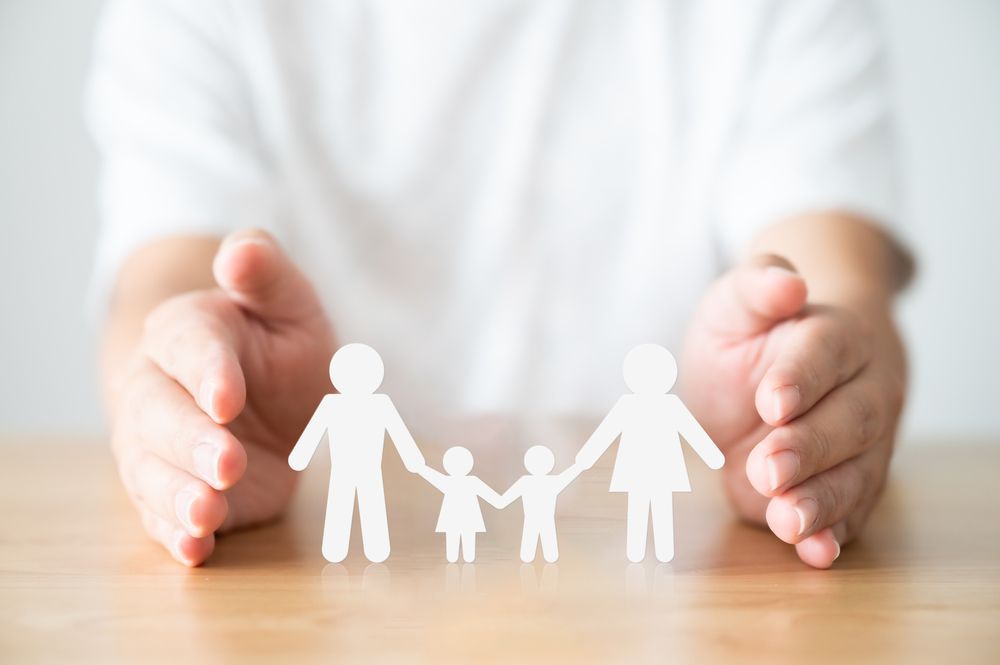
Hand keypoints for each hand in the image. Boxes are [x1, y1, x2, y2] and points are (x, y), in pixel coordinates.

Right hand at [110, 230, 334, 565]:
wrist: (265, 394)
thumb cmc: (278, 343)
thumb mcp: (289, 302)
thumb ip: (265, 273)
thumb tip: (241, 252)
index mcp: (188, 331)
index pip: (190, 348)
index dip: (206, 373)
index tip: (227, 398)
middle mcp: (159, 387)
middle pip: (159, 415)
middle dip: (192, 442)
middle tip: (227, 463)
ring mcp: (159, 444)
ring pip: (152, 470)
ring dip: (177, 495)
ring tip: (205, 515)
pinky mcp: (174, 489)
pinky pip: (163, 513)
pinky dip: (175, 532)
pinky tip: (194, 550)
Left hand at [680, 255, 904, 567]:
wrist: (780, 369)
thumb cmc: (755, 334)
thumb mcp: (735, 304)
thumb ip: (755, 287)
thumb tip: (785, 283)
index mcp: (834, 334)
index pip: (825, 352)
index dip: (802, 377)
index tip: (771, 401)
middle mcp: (862, 388)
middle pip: (849, 419)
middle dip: (810, 448)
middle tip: (769, 468)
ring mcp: (864, 441)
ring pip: (857, 471)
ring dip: (824, 501)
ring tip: (789, 522)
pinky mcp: (850, 482)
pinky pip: (852, 510)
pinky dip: (834, 534)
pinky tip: (815, 552)